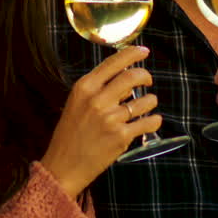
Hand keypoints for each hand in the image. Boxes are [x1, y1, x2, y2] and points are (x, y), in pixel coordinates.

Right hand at [42, 45, 162, 197]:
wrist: (63, 166)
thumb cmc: (69, 134)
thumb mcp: (75, 103)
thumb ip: (97, 88)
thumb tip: (124, 75)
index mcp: (84, 87)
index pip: (113, 62)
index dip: (133, 53)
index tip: (144, 52)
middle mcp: (97, 100)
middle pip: (133, 76)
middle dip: (146, 76)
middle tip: (148, 81)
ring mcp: (110, 118)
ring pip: (145, 100)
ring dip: (151, 100)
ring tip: (146, 105)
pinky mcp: (121, 137)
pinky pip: (149, 122)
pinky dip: (154, 120)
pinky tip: (151, 121)